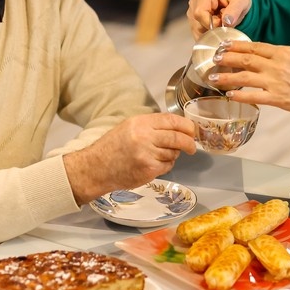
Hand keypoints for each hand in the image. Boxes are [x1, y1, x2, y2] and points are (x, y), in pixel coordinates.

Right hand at [63, 113, 196, 204]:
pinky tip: (152, 165)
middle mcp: (144, 136)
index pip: (172, 120)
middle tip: (191, 147)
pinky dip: (165, 166)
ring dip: (172, 155)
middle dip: (189, 143)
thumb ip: (152, 126)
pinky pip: (167, 166)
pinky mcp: (149, 169)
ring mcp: (147, 154)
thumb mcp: (130, 127)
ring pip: (173, 153)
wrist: (97, 168)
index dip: (186, 126)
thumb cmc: (113, 147)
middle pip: (178, 138)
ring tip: (157, 156)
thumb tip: (177, 127)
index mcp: (140, 122)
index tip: (192, 131)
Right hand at [186, 0, 251, 39]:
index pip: (200, 13)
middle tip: (225, 24)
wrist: (235, 2)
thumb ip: (235, 10)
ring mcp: (192, 14)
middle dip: (213, 29)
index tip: (223, 24)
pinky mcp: (193, 24)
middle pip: (198, 24)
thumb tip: (226, 22)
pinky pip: (199, 36)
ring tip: (221, 25)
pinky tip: (217, 29)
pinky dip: (210, 37)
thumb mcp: (241, 0)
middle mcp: (195, 3)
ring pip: (198, 32)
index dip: (212, 23)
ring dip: (212, 34)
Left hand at [208, 40, 289, 119]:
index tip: (223, 46)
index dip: (236, 46)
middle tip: (213, 59)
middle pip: (245, 59)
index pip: (254, 46)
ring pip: (244, 77)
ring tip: (213, 77)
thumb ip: (280, 56)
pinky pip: (254, 96)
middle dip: (226, 58)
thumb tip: (263, 56)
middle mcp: (277, 65)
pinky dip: (240, 95)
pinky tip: (229, 94)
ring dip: (226, 77)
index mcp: (282, 52)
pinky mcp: (278, 98)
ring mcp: (276, 82)